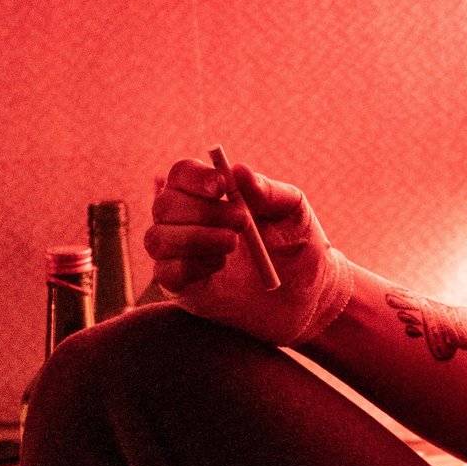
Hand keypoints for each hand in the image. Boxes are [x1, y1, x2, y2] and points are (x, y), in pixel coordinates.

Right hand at [145, 158, 353, 345]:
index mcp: (214, 196)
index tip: (222, 187)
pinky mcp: (185, 290)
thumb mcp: (294, 212)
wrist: (309, 295)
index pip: (182, 174)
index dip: (195, 177)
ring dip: (193, 238)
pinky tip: (220, 266)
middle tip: (242, 222)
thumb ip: (270, 191)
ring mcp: (183, 256)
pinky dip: (189, 266)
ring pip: (157, 238)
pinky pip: (165, 273)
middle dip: (202, 210)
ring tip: (233, 243)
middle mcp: (190, 222)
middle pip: (165, 204)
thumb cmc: (300, 245)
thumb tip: (238, 169)